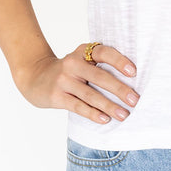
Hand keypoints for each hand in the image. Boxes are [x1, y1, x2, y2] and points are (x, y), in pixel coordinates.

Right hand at [13, 43, 139, 123]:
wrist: (35, 77)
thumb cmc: (68, 71)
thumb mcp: (81, 61)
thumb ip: (99, 66)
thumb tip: (130, 82)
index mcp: (83, 51)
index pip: (103, 53)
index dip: (119, 61)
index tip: (134, 72)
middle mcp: (73, 63)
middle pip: (100, 76)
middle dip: (119, 89)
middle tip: (135, 99)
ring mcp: (63, 80)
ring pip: (90, 95)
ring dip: (109, 106)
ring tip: (124, 114)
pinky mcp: (56, 96)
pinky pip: (78, 106)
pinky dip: (93, 114)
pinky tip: (105, 119)